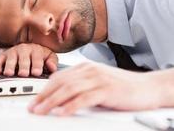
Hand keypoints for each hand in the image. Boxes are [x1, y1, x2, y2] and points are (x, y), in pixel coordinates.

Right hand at [0, 43, 57, 76]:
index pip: (37, 58)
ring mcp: (13, 52)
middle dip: (23, 66)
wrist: (27, 47)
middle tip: (23, 74)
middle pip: (23, 58)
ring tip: (9, 73)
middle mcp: (24, 50)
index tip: (36, 72)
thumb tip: (53, 67)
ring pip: (11, 59)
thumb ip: (52, 61)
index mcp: (36, 50)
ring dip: (10, 66)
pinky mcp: (3, 55)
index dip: (37, 65)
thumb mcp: (48, 56)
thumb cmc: (38, 55)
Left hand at [28, 61, 162, 115]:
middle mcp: (89, 70)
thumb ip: (81, 85)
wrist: (147, 86)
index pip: (59, 77)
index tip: (34, 100)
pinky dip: (71, 106)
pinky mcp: (107, 90)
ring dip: (52, 101)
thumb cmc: (122, 85)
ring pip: (68, 89)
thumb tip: (62, 97)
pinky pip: (84, 98)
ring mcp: (98, 79)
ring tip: (41, 111)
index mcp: (85, 67)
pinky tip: (62, 113)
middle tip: (33, 107)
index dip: (44, 89)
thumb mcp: (97, 81)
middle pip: (60, 83)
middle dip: (43, 96)